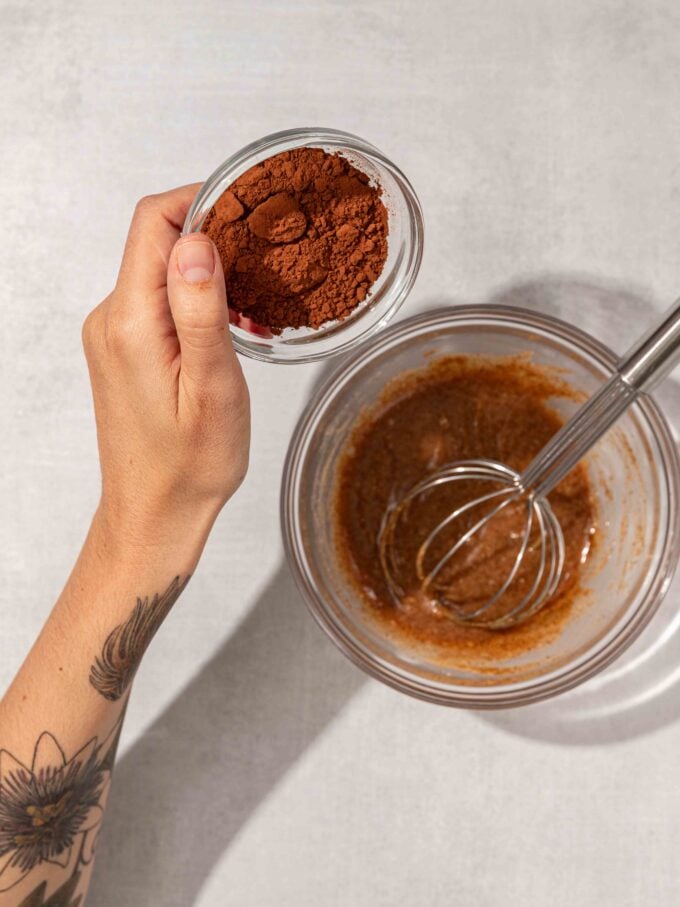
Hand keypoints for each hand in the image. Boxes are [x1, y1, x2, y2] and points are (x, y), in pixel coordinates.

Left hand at [81, 185, 249, 551]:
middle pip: (157, 239)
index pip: (154, 221)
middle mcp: (111, 319)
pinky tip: (231, 331)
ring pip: (162, 270)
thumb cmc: (189, 464)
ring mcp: (113, 334)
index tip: (250, 210)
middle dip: (215, 238)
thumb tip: (196, 241)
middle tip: (266, 263)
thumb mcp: (211, 387)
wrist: (155, 512)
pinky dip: (198, 301)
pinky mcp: (123, 348)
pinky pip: (159, 301)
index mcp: (130, 322)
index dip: (203, 200)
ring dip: (211, 275)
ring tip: (255, 310)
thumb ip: (201, 310)